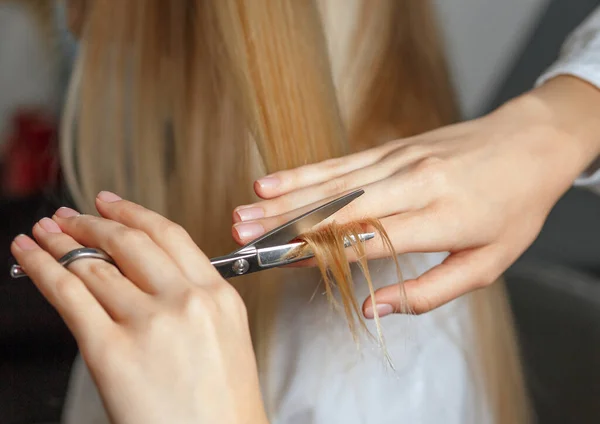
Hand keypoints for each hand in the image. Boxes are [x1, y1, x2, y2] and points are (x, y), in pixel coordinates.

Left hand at [11, 192, 266, 423]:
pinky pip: (69, 295)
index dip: (133, 213)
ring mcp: (148, 323)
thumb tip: (142, 276)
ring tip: (45, 230)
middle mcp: (184, 301)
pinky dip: (42, 268)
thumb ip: (192, 301)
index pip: (169, 236)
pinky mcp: (110, 351)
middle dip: (94, 222)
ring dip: (61, 241)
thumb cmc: (222, 407)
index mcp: (217, 296)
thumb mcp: (224, 339)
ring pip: (94, 265)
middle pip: (130, 242)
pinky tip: (30, 254)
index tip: (112, 203)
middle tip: (73, 214)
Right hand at [231, 76, 599, 315]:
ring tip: (245, 210)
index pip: (369, 240)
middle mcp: (415, 184)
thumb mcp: (488, 265)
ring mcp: (401, 160)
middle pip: (340, 207)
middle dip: (286, 223)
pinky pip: (342, 162)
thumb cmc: (514, 208)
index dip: (322, 253)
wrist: (532, 142)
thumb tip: (373, 308)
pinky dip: (305, 172)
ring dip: (284, 197)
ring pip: (333, 182)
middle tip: (242, 235)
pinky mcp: (393, 148)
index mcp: (442, 218)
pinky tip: (273, 179)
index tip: (280, 264)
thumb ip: (428, 293)